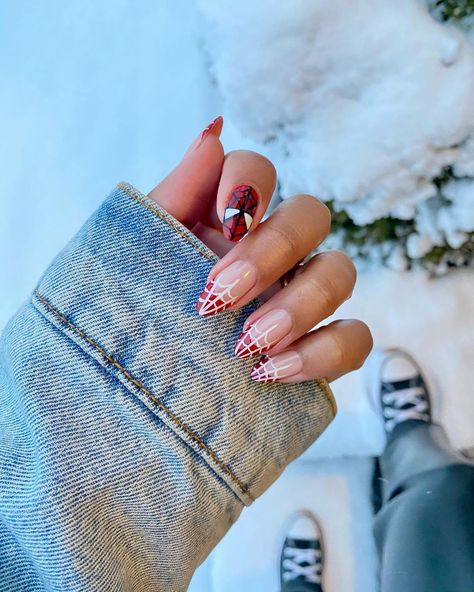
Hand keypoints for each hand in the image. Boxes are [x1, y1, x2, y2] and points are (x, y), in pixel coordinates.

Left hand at [148, 117, 372, 382]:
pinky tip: (273, 372)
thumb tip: (211, 133)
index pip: (258, 169)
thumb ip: (178, 195)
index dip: (249, 183)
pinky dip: (322, 352)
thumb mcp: (146, 253)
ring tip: (249, 343)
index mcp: (228, 220)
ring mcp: (303, 296)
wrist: (143, 383)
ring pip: (341, 272)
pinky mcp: (321, 346)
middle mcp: (275, 250)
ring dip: (301, 304)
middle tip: (221, 295)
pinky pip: (356, 337)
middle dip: (273, 250)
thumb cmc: (141, 309)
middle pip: (311, 215)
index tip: (224, 221)